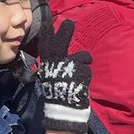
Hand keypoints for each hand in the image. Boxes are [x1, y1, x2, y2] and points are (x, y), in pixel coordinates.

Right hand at [36, 17, 92, 133]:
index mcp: (48, 65)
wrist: (64, 111)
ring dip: (84, 63)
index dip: (47, 34)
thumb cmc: (60, 94)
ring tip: (79, 76)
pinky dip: (86, 76)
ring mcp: (67, 68)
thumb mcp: (55, 78)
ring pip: (82, 57)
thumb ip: (59, 66)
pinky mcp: (79, 73)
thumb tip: (68, 56)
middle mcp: (56, 65)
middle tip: (69, 22)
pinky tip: (81, 85)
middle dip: (65, 32)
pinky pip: (87, 69)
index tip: (48, 23)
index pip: (46, 47)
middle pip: (60, 44)